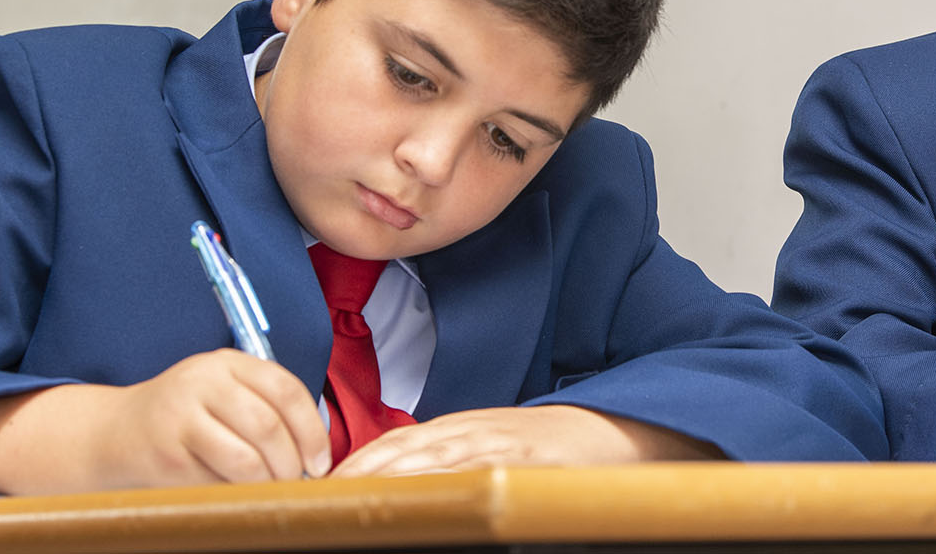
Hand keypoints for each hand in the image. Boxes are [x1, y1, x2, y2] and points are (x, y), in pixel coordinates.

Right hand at [90, 348, 331, 485]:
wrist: (117, 431)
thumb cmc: (186, 414)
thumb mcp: (224, 390)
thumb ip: (265, 404)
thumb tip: (314, 450)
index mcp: (227, 362)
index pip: (286, 391)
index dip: (312, 431)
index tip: (320, 461)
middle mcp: (202, 383)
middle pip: (268, 427)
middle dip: (291, 463)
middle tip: (296, 481)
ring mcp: (180, 418)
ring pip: (244, 460)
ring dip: (266, 483)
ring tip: (270, 489)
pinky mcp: (167, 456)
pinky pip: (216, 482)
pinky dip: (235, 493)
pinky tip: (236, 491)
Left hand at [329, 405, 721, 477]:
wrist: (623, 431)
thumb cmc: (562, 449)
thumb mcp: (500, 445)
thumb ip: (455, 458)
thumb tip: (405, 485)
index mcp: (462, 428)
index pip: (391, 445)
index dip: (353, 467)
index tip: (314, 491)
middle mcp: (472, 432)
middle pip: (396, 454)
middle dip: (353, 479)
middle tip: (312, 505)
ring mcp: (496, 446)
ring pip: (423, 463)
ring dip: (380, 484)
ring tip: (344, 506)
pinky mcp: (521, 461)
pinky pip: (468, 474)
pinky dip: (435, 485)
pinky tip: (410, 499)